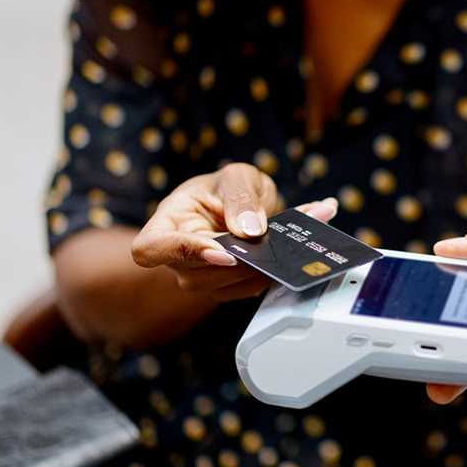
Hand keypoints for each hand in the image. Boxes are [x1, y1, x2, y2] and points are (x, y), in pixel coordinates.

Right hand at [131, 162, 336, 301]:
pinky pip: (260, 282)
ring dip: (278, 256)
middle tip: (292, 227)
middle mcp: (180, 261)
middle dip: (251, 255)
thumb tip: (250, 231)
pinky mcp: (234, 289)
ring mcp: (206, 280)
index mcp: (167, 225)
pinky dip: (287, 261)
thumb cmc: (222, 190)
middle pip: (204, 274)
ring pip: (238, 282)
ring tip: (315, 217)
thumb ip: (240, 197)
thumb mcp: (234, 177)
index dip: (182, 253)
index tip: (222, 250)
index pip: (152, 250)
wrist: (236, 206)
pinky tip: (309, 234)